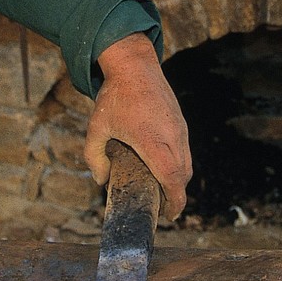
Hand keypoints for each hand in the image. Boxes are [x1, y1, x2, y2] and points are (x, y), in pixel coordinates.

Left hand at [84, 34, 191, 219]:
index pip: (173, 178)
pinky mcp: (181, 122)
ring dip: (178, 180)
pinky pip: (184, 150)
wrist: (135, 65)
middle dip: (175, 196)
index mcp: (153, 141)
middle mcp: (172, 136)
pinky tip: (163, 167)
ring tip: (162, 190)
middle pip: (183, 176)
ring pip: (187, 163)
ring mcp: (180, 129)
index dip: (175, 201)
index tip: (169, 215)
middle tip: (162, 208)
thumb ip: (94, 157)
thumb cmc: (115, 96)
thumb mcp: (96, 128)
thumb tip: (100, 180)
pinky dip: (178, 165)